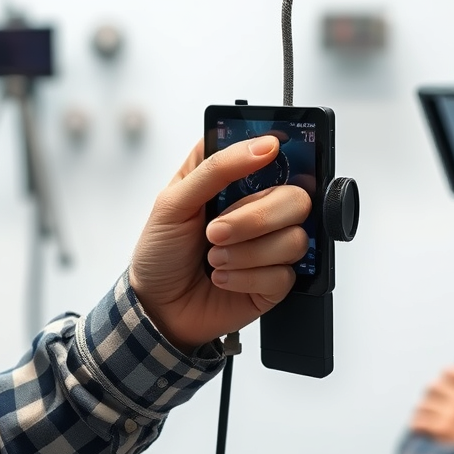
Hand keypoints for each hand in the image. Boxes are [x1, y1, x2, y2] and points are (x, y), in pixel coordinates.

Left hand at [129, 136, 311, 351]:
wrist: (156, 308)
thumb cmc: (161, 251)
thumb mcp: (173, 202)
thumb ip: (216, 168)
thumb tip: (263, 145)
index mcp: (236, 180)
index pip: (274, 152)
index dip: (277, 151)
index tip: (269, 154)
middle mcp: (259, 209)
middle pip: (297, 198)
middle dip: (254, 219)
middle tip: (216, 232)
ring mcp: (271, 246)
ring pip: (294, 239)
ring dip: (246, 253)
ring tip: (214, 259)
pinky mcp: (275, 282)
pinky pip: (284, 275)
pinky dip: (246, 278)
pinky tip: (222, 279)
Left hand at [410, 365, 453, 446]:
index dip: (450, 372)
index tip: (444, 375)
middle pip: (436, 384)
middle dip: (431, 391)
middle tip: (430, 398)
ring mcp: (452, 414)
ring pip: (425, 402)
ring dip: (422, 408)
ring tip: (421, 413)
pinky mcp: (442, 430)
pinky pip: (421, 420)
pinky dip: (416, 423)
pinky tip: (416, 428)